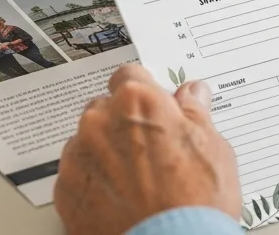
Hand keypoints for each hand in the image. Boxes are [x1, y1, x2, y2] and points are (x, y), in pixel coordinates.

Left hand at [56, 64, 240, 234]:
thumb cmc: (195, 203)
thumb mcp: (214, 149)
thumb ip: (196, 114)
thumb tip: (193, 96)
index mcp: (138, 102)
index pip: (130, 75)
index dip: (146, 91)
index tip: (154, 106)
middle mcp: (100, 122)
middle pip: (106, 107)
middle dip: (124, 122)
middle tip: (151, 149)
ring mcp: (78, 157)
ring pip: (89, 141)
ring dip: (106, 151)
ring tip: (136, 180)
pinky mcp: (65, 191)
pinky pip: (77, 174)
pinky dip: (93, 181)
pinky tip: (120, 197)